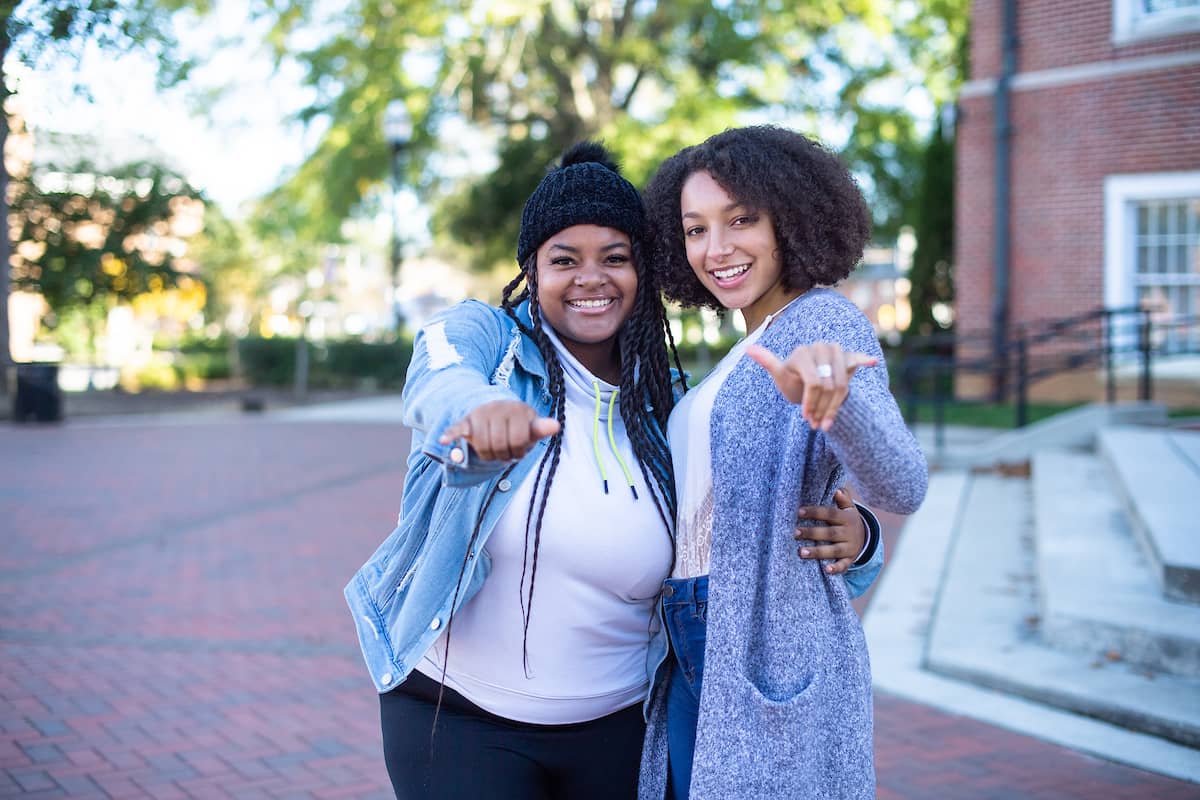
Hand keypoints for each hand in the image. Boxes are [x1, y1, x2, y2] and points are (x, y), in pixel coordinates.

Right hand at [438, 400, 560, 461]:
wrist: (496, 411)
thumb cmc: (517, 425)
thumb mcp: (529, 428)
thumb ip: (540, 429)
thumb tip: (555, 426)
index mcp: (517, 409)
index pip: (518, 441)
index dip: (519, 451)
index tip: (519, 450)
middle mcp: (498, 408)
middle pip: (499, 445)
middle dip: (503, 455)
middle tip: (505, 452)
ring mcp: (480, 414)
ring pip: (482, 445)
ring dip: (488, 455)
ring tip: (494, 451)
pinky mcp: (466, 420)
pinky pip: (457, 428)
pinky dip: (450, 435)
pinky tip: (444, 440)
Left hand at [746, 342, 876, 430]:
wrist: (807, 383)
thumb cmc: (792, 381)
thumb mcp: (780, 376)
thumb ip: (768, 363)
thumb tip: (748, 349)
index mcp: (804, 351)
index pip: (813, 383)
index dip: (810, 403)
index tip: (806, 419)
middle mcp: (823, 347)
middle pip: (829, 387)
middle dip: (822, 409)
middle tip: (816, 425)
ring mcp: (838, 351)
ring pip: (843, 385)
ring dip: (835, 408)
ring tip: (826, 424)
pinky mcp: (850, 358)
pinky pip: (857, 360)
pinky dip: (864, 360)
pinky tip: (871, 362)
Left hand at [795, 488, 865, 574]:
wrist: (864, 538)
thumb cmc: (848, 519)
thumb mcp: (849, 507)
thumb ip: (843, 497)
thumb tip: (837, 490)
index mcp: (847, 518)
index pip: (830, 514)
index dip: (815, 512)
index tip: (799, 512)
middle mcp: (849, 533)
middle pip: (830, 533)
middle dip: (812, 533)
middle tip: (795, 532)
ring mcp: (850, 548)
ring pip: (834, 550)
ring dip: (818, 552)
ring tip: (801, 552)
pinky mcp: (849, 560)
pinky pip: (843, 565)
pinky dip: (836, 569)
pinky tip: (825, 570)